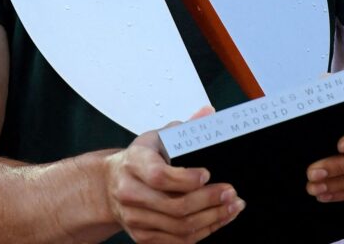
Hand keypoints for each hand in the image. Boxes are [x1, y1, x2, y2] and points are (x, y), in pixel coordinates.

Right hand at [105, 113, 244, 243]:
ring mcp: (135, 218)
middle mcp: (130, 192)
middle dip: (209, 201)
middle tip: (231, 192)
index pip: (158, 175)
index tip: (207, 174)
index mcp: (134, 162)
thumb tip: (209, 113)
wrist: (111, 184)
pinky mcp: (143, 236)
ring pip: (179, 227)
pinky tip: (218, 219)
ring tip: (232, 206)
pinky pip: (178, 241)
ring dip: (212, 218)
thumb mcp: (157, 137)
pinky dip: (203, 232)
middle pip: (174, 205)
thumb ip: (185, 127)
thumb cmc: (139, 159)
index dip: (185, 179)